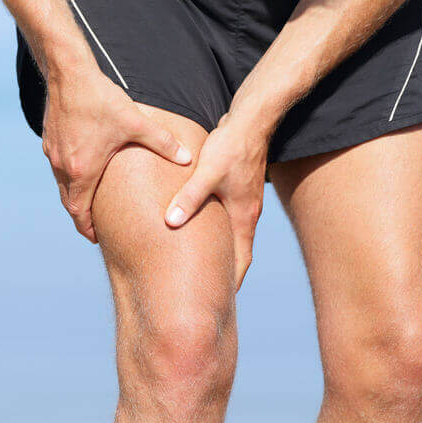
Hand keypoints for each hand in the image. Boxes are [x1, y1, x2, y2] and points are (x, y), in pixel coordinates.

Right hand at [42, 67, 192, 242]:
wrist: (68, 73)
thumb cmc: (101, 99)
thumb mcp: (136, 122)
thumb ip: (163, 142)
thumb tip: (188, 158)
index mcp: (83, 171)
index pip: (80, 213)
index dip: (88, 229)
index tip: (98, 238)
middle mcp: (63, 168)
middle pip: (69, 205)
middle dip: (82, 218)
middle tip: (95, 228)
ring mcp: (52, 155)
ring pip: (62, 187)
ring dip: (75, 198)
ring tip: (90, 203)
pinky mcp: (49, 142)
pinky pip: (57, 169)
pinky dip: (68, 178)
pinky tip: (82, 172)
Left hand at [164, 114, 267, 289]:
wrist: (251, 120)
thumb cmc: (232, 146)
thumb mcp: (207, 172)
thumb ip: (189, 197)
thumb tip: (169, 222)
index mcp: (243, 217)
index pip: (241, 260)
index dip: (231, 282)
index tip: (221, 302)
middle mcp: (246, 214)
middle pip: (238, 253)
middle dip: (226, 274)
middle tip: (209, 292)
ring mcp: (243, 202)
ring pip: (233, 236)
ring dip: (222, 253)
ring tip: (203, 268)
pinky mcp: (237, 189)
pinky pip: (228, 219)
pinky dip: (218, 232)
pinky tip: (201, 231)